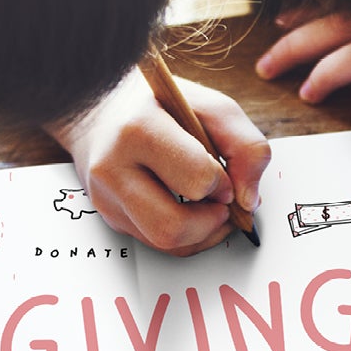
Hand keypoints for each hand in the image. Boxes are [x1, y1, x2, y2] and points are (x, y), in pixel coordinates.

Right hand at [48, 66, 270, 255]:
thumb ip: (244, 145)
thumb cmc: (160, 104)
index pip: (195, 179)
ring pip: (165, 244)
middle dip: (211, 221)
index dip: (222, 183)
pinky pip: (157, 245)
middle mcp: (113, 168)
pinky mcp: (109, 216)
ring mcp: (106, 197)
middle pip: (172, 227)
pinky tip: (192, 212)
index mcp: (138, 129)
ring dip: (201, 234)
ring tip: (210, 208)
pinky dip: (186, 236)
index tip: (224, 173)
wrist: (102, 108)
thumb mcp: (210, 105)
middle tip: (221, 201)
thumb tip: (247, 200)